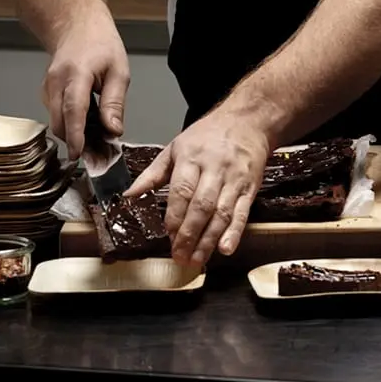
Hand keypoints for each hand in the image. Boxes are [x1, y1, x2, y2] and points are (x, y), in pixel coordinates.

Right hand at [42, 6, 128, 160]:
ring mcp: (47, 87)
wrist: (77, 25)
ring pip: (56, 121)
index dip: (76, 135)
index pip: (73, 109)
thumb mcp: (119, 71)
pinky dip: (69, 125)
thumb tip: (113, 130)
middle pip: (60, 121)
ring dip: (73, 135)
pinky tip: (87, 125)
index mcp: (76, 73)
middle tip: (99, 155)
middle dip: (76, 142)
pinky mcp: (46, 92)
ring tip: (97, 140)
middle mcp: (56, 81)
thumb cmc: (100, 44)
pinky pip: (56, 115)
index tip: (80, 153)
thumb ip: (115, 103)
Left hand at [125, 108, 269, 264]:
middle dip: (190, 235)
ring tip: (197, 260)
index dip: (175, 217)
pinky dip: (235, 233)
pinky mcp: (250, 187)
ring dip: (208, 240)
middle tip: (180, 257)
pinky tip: (225, 249)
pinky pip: (242, 213)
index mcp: (191, 158)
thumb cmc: (209, 134)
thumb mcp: (176, 147)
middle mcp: (214, 169)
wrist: (248, 121)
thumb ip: (153, 174)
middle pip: (201, 206)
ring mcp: (234, 179)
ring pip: (221, 213)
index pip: (182, 191)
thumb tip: (130, 195)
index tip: (168, 237)